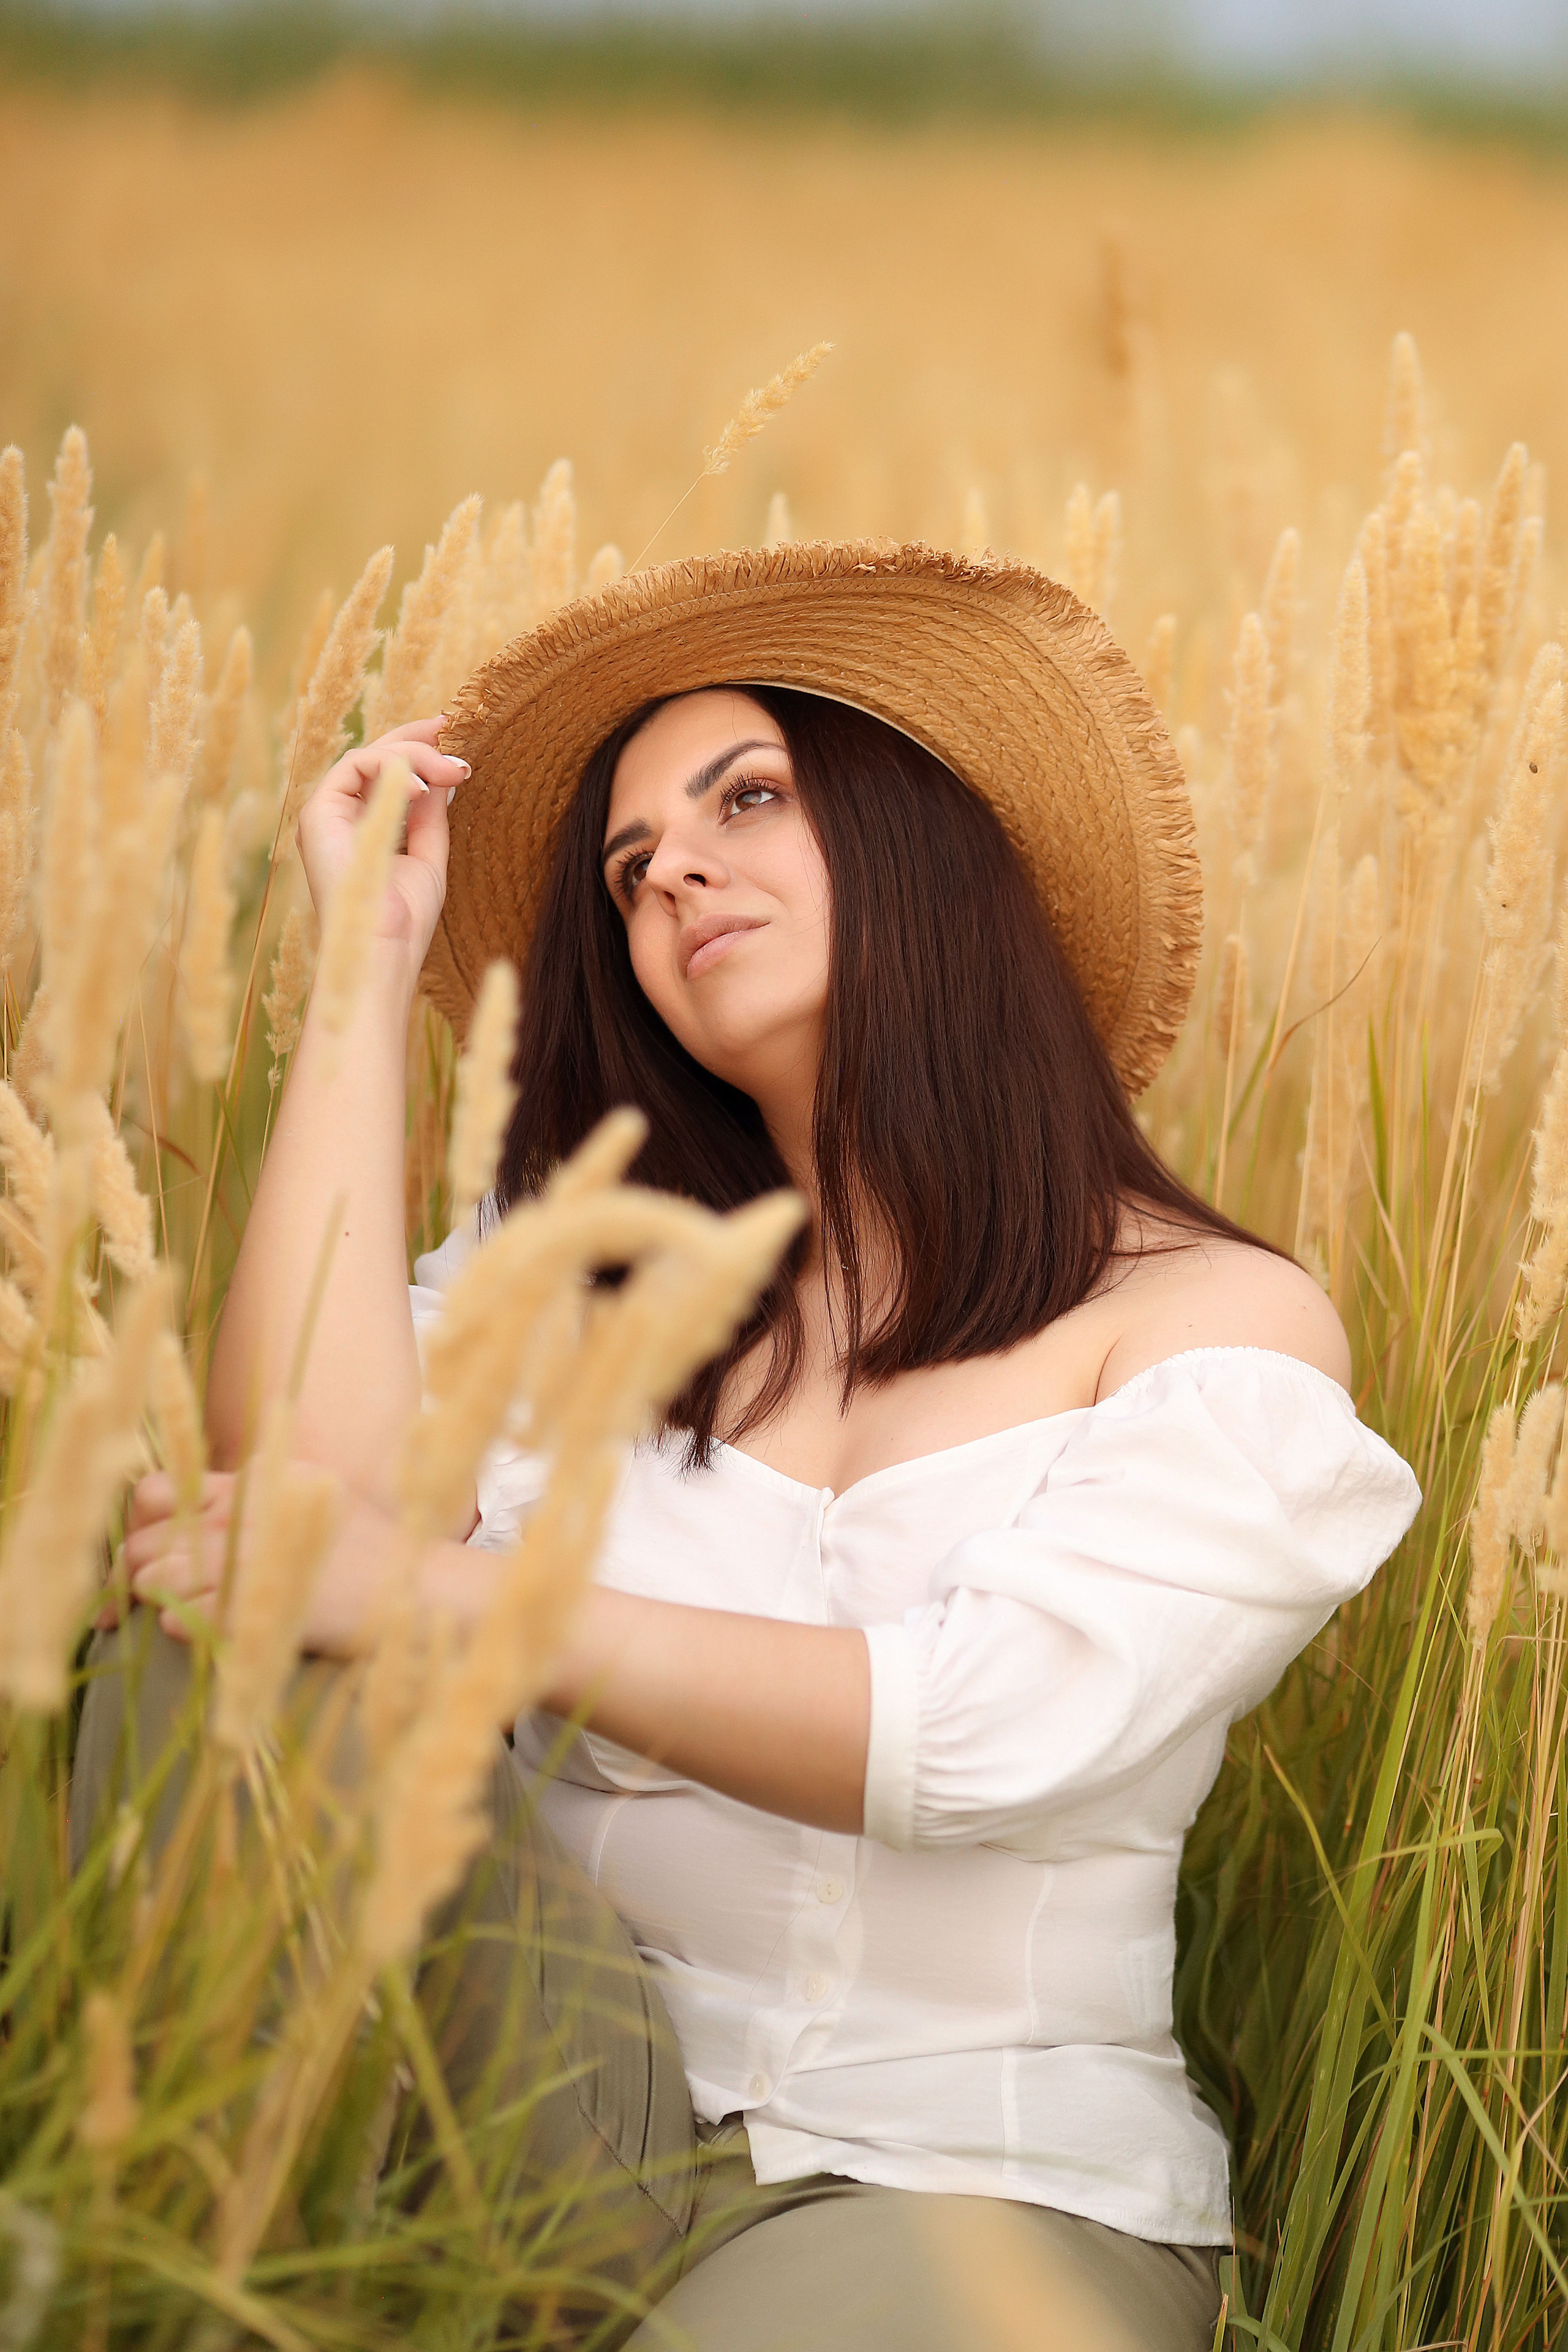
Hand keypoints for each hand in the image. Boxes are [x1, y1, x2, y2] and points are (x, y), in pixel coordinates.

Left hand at [115, 1468, 417, 1660]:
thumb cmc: (370, 1553)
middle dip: (130, 1571)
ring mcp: (258, 1557)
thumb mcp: (315, 1499)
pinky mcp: (265, 1605)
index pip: (159, 1491)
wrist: (422, 1590)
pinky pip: (191, 1618)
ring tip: (163, 1611)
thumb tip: (193, 1516)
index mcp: (259, 1481)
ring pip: (160, 1576)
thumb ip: (256, 1500)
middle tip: (122, 1603)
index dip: (139, 1523)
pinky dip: (183, 1626)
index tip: (138, 1551)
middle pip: (150, 1537)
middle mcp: (251, 1511)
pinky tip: (193, 1629)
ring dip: (153, 1599)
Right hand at [295, 716, 468, 974]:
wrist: (384, 950)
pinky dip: (393, 768)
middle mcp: (338, 817)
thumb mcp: (427, 854)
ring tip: (453, 770)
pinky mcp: (318, 813)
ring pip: (369, 757)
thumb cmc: (405, 919)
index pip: (386, 774)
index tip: (454, 736)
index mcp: (358, 827)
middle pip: (374, 758)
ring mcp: (325, 814)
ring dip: (416, 755)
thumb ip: (430, 813)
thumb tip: (444, 773)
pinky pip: (355, 767)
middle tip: (453, 726)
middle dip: (416, 738)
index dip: (419, 749)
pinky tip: (424, 788)